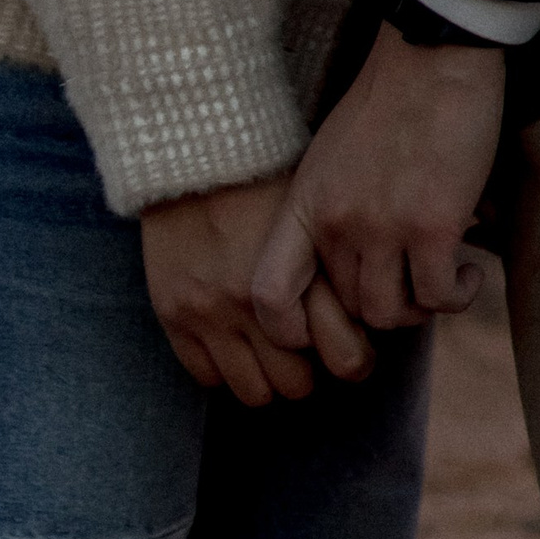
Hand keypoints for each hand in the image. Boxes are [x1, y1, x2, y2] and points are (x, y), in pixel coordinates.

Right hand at [139, 176, 375, 408]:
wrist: (192, 146)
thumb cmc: (264, 175)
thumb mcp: (314, 213)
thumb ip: (334, 268)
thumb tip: (364, 321)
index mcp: (301, 270)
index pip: (344, 354)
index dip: (353, 358)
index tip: (350, 346)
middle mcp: (257, 300)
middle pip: (299, 384)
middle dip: (309, 372)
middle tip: (308, 352)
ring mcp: (212, 311)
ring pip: (255, 393)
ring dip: (268, 379)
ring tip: (270, 354)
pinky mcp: (174, 314)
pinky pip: (207, 378)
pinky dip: (225, 369)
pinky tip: (234, 343)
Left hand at [251, 23, 502, 345]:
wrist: (434, 52)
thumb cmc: (389, 97)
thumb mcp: (333, 155)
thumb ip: (332, 208)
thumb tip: (349, 264)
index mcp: (306, 203)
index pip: (269, 295)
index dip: (288, 331)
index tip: (323, 328)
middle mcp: (336, 223)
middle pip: (349, 310)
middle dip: (383, 307)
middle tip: (413, 284)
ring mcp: (383, 227)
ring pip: (392, 314)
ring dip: (421, 307)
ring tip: (442, 279)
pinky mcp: (433, 227)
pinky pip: (440, 298)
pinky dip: (458, 295)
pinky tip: (470, 272)